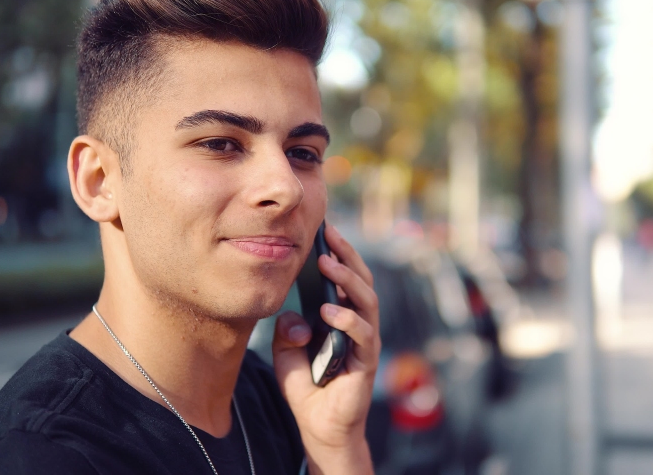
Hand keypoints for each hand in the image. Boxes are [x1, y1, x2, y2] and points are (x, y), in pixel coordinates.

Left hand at [272, 223, 379, 474]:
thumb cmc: (306, 384)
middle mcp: (358, 322)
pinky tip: (330, 310)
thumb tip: (295, 315)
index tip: (323, 227)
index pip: (345, 276)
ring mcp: (365, 340)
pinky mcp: (366, 361)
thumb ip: (287, 328)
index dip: (337, 251)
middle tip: (329, 235)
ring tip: (327, 264)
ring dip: (347, 279)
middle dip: (346, 255)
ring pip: (367, 300)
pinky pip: (363, 334)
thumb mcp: (286, 351)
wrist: (318, 424)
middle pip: (361, 279)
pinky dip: (348, 318)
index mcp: (341, 313)